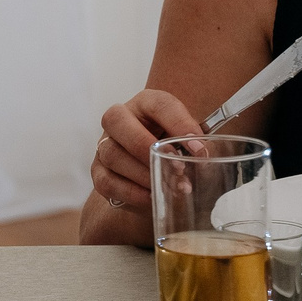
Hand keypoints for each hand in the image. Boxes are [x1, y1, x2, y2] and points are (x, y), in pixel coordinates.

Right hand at [93, 89, 201, 210]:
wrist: (155, 167)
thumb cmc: (175, 147)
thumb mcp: (189, 138)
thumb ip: (197, 143)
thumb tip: (203, 159)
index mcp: (146, 103)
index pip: (159, 104)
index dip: (180, 124)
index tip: (201, 149)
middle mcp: (119, 119)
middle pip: (116, 121)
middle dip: (146, 146)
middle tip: (177, 167)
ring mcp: (104, 144)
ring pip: (111, 154)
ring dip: (144, 174)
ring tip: (171, 187)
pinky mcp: (98, 170)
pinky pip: (106, 182)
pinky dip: (131, 192)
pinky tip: (152, 197)